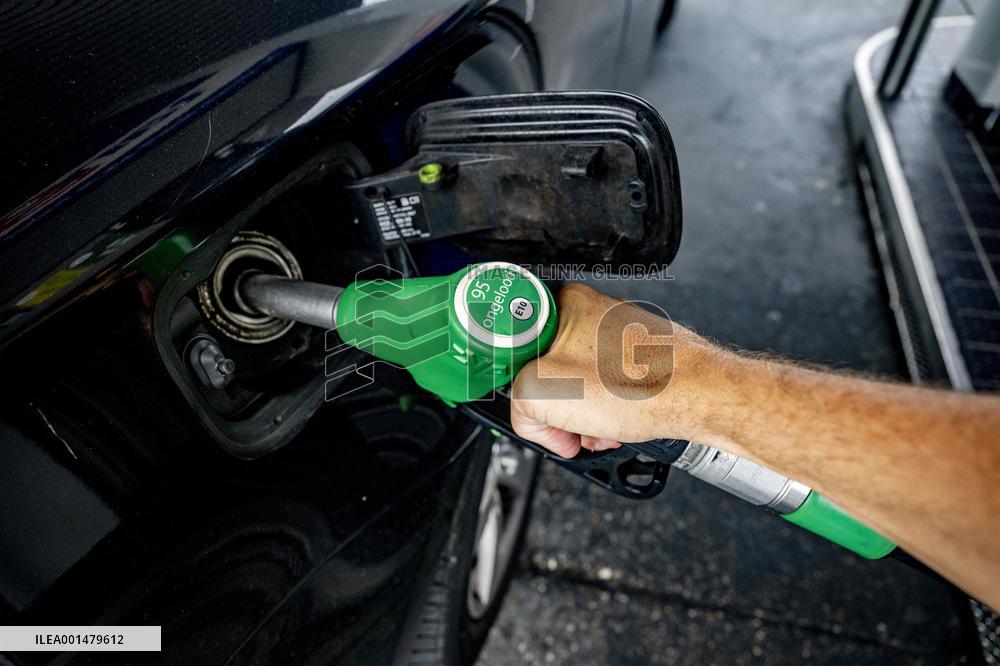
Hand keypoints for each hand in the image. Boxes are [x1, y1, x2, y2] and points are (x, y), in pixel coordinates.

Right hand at [510, 283, 719, 457]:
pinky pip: (609, 387)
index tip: (531, 406)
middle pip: (550, 370)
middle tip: (571, 424)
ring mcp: (619, 334)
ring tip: (602, 427)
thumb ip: (518, 404)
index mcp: (563, 304)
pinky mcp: (640, 355)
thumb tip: (530, 418)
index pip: (516, 349)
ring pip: (581, 383)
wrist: (702, 397)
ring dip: (585, 415)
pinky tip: (620, 423)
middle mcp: (593, 311)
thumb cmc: (641, 384)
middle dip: (559, 408)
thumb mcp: (542, 396)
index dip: (519, 387)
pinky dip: (609, 411)